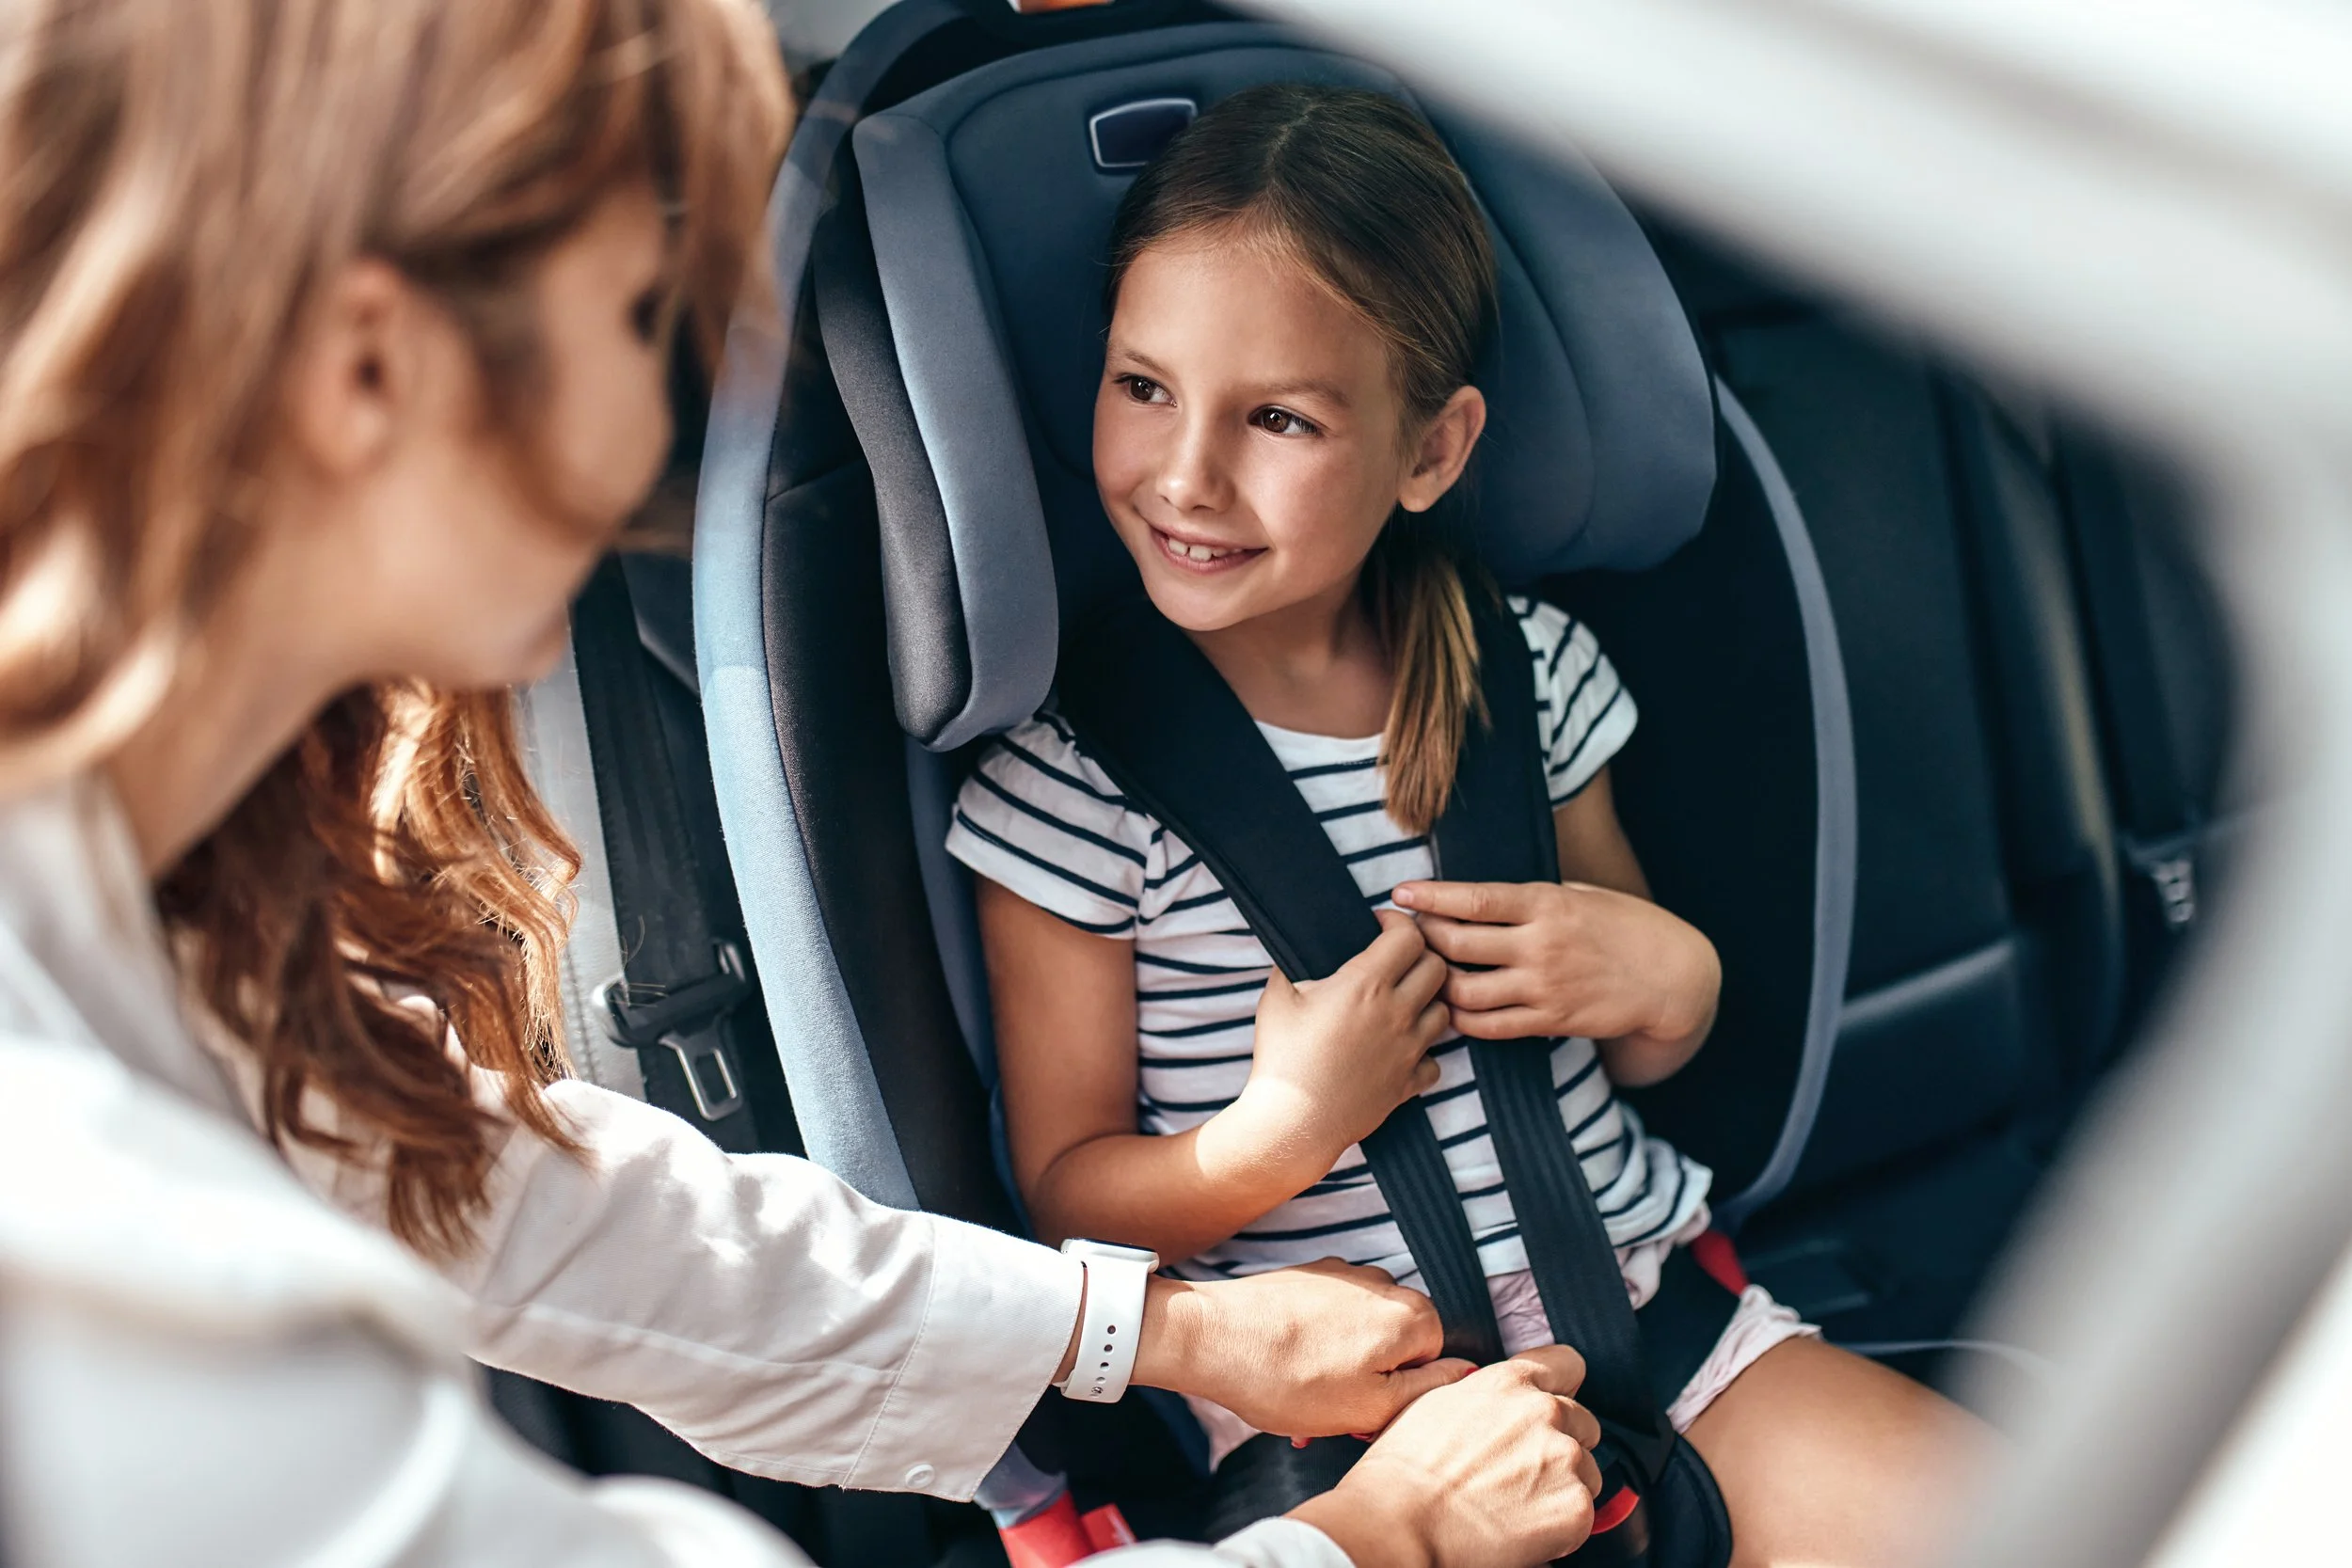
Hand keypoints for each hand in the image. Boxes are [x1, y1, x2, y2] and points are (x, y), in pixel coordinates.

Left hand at [1133, 1260, 1472, 1438]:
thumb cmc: (1285, 1377)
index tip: (1366, 1418)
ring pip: (1360, 1337)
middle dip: (1368, 1386)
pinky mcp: (1308, 1277)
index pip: (1436, 1363)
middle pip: (1396, 1347)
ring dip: (1339, 1372)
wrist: (1210, 1337)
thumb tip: (1464, 1373)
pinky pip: (1329, 1320)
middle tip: (1330, 1418)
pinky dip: (1315, 1349)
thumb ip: (1426, 1391)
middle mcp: (1383, 1284)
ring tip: (1300, 1402)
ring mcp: (1343, 1276)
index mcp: (1409, 1315)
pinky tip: (1285, 1374)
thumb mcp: (1370, 1406)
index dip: (1402, 1398)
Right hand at [1229, 911, 1449, 1179]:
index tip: (1381, 925)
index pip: (1409, 936)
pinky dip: (1423, 1052)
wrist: (1292, 1122)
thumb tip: (1299, 950)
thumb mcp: (1277, 997)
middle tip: (1397, 960)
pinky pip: (1435, 1060)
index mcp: (1365, 985)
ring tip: (1401, 1003)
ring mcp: (1408, 1050)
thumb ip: (1292, 964)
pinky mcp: (1409, 1083)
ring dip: (1427, 1002)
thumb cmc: (1282, 1058)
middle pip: (1438, 968)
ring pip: (1444, 1012)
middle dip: (1421, 955)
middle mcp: (1396, 1013)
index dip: (1397, 922)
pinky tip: (1399, 1049)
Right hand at [1290, 1347, 1604, 1567]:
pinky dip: (1561, 1525)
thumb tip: (1500, 1403)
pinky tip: (1521, 1528)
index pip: (1567, 1364)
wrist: (1401, 1523)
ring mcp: (1564, 1458)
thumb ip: (1484, 1394)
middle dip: (1561, 1444)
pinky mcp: (1575, 1506)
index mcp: (1510, 1381)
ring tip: (1517, 1505)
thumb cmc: (1405, 1472)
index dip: (1561, 1387)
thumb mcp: (1437, 1402)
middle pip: (1583, 1422)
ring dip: (1563, 1486)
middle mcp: (1544, 1412)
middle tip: (1523, 1472)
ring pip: (1587, 1471)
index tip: (1556, 1404)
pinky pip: (1584, 1515)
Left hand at [1392, 879, 1717, 1081]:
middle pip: (1458, 945)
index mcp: (1547, 904)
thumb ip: (1530, 899)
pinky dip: (1460, 1019)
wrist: (1670, 975)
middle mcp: (1541, 945)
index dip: (1430, 898)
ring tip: (1422, 974)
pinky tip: (1448, 1007)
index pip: (1474, 899)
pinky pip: (1489, 1027)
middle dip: (1420, 939)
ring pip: (1465, 992)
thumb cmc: (1622, 924)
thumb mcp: (1579, 894)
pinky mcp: (1550, 1020)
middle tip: (1400, 934)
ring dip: (1435, 984)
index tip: (1399, 893)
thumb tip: (1473, 898)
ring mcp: (1544, 988)